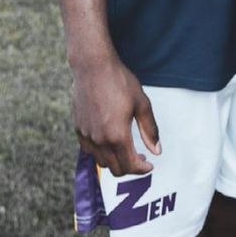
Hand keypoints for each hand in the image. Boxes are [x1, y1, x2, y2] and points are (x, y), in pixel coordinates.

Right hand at [70, 54, 160, 176]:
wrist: (93, 67)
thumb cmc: (119, 81)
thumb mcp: (142, 103)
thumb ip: (149, 130)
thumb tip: (157, 150)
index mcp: (117, 135)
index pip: (130, 165)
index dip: (142, 169)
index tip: (149, 165)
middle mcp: (100, 140)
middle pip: (115, 168)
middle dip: (130, 168)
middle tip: (141, 158)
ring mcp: (87, 136)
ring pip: (101, 162)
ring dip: (115, 162)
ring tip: (126, 150)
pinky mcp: (78, 130)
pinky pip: (89, 151)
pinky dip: (101, 154)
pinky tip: (110, 142)